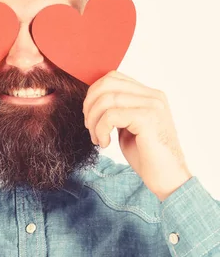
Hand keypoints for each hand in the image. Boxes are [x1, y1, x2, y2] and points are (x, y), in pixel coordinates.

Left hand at [83, 70, 191, 201]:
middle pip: (107, 84)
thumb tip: (92, 98)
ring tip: (97, 138)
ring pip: (106, 99)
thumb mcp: (127, 125)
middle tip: (89, 126)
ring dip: (93, 121)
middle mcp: (153, 96)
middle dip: (90, 104)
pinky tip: (105, 143)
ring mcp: (152, 105)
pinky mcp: (148, 118)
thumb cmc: (146, 155)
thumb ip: (116, 109)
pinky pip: (111, 115)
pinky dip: (100, 130)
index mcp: (149, 95)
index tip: (89, 115)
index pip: (113, 78)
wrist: (167, 178)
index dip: (94, 93)